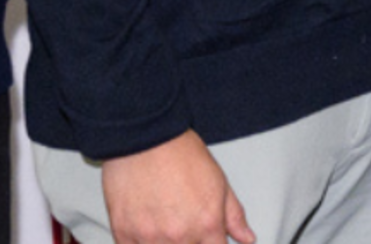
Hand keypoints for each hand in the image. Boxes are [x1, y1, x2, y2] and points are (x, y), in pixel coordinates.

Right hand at [99, 130, 253, 243]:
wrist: (145, 137)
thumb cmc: (181, 153)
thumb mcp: (219, 182)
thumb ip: (234, 216)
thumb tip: (247, 238)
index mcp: (207, 224)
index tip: (208, 240)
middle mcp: (180, 235)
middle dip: (190, 243)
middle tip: (183, 224)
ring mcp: (150, 237)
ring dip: (166, 243)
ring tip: (166, 223)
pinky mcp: (123, 233)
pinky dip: (142, 243)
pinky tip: (147, 229)